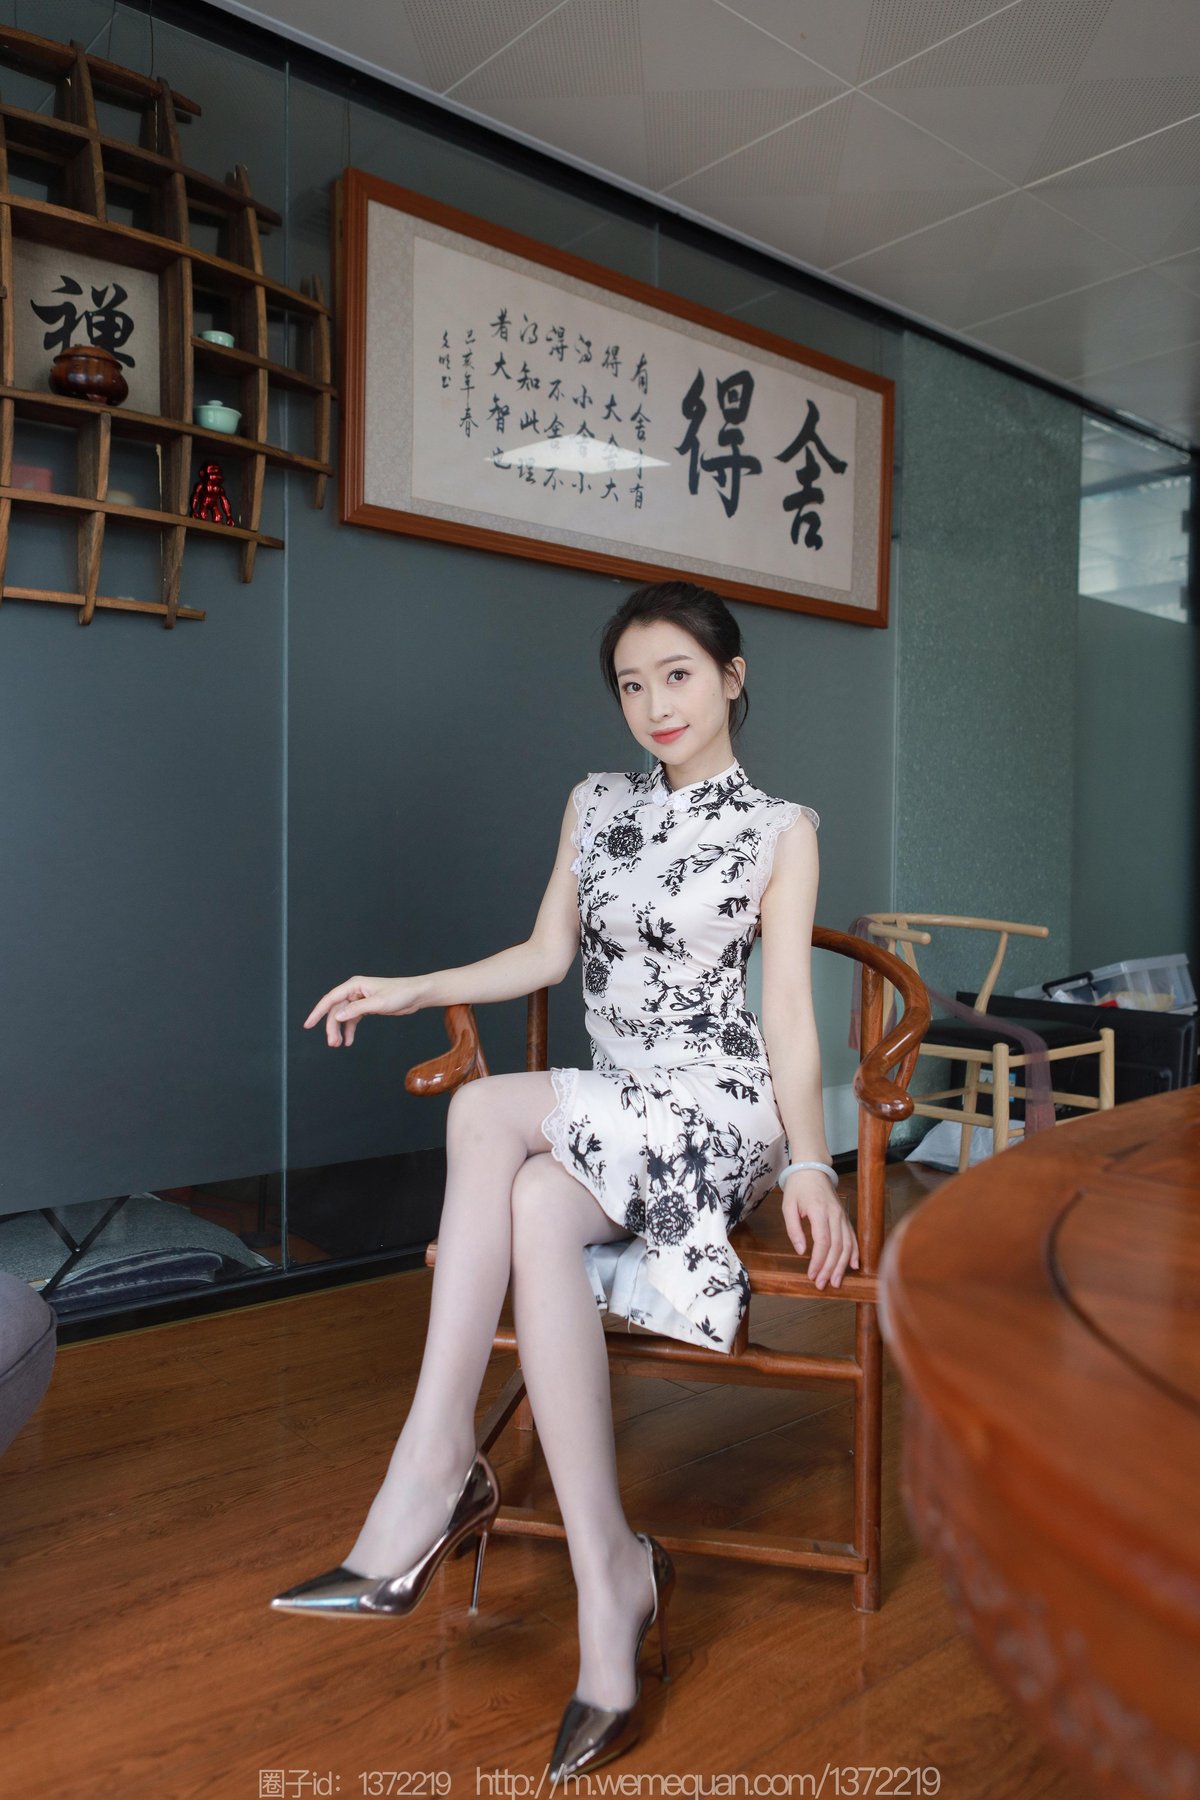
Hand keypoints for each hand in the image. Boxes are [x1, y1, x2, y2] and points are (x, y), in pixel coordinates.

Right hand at [304, 975, 424, 1046]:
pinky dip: (349, 1030)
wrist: (416, 995)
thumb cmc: (400, 994)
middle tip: (331, 1043)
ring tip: (338, 1044)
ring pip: (343, 1016)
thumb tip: (337, 1016)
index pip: (330, 999)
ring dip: (339, 1030)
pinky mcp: (366, 1007)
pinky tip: (348, 1041)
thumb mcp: (377, 1003)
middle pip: (335, 1010)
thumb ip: (356, 1009)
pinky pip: (352, 1019)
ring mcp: (360, 999)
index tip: (308, 1024)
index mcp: (354, 985)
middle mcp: (354, 991)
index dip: (317, 1012)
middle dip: (331, 1027)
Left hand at [781, 1172, 859, 1288]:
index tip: (812, 1275)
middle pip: (837, 1247)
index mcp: (820, 1211)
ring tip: (836, 1282)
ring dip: (842, 1265)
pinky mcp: (845, 1218)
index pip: (823, 1242)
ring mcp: (842, 1216)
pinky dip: (855, 1253)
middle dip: (830, 1268)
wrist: (812, 1169)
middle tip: (822, 1284)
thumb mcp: (788, 1206)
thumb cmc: (798, 1187)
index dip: (819, 1261)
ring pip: (847, 1245)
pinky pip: (853, 1237)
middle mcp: (835, 1215)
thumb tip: (801, 1251)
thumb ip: (793, 1229)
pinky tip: (853, 1266)